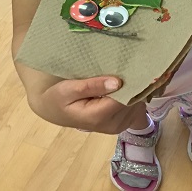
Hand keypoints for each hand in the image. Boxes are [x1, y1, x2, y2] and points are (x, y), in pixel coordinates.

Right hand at [29, 76, 145, 133]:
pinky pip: (136, 109)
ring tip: (130, 72)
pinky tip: (128, 85)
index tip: (135, 65)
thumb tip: (117, 82)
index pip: (125, 98)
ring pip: (138, 105)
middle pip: (134, 102)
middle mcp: (111, 125)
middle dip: (135, 84)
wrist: (53, 110)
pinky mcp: (120, 124)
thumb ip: (92, 86)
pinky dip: (135, 97)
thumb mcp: (69, 88)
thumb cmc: (59, 97)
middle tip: (133, 65)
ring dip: (136, 90)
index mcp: (99, 116)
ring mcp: (117, 126)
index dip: (132, 82)